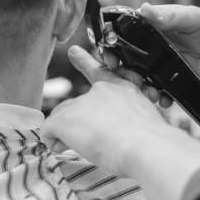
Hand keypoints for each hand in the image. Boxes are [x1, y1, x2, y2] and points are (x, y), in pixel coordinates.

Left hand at [42, 46, 168, 172]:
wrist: (146, 147)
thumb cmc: (152, 142)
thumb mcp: (146, 123)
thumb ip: (129, 120)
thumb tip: (114, 133)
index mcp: (123, 89)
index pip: (101, 73)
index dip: (84, 61)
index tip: (72, 52)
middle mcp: (101, 90)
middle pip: (76, 105)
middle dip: (76, 121)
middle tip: (91, 141)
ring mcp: (82, 102)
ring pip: (61, 117)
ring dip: (68, 134)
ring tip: (87, 148)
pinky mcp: (65, 118)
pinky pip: (48, 129)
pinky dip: (52, 141)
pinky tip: (64, 148)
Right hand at [100, 3, 199, 108]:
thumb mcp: (192, 17)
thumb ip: (169, 16)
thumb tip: (144, 9)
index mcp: (149, 26)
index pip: (121, 34)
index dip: (111, 45)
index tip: (110, 57)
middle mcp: (148, 46)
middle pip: (124, 59)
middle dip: (121, 72)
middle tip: (129, 79)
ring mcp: (157, 64)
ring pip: (137, 77)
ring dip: (139, 87)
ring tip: (149, 93)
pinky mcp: (167, 80)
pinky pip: (157, 90)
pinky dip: (158, 97)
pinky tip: (163, 100)